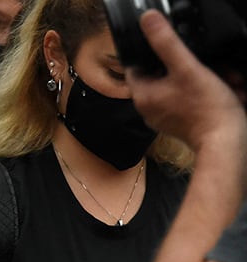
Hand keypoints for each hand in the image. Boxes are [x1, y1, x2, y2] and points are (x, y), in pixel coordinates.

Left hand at [126, 10, 245, 151]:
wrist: (224, 142)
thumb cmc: (205, 107)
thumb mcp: (186, 67)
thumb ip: (166, 43)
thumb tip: (147, 20)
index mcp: (142, 95)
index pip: (136, 66)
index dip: (154, 55)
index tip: (175, 51)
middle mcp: (147, 109)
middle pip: (160, 75)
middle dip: (185, 66)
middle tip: (206, 66)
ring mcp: (163, 118)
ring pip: (178, 87)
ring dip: (199, 78)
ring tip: (219, 79)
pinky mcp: (179, 124)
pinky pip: (187, 101)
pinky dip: (202, 93)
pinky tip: (220, 91)